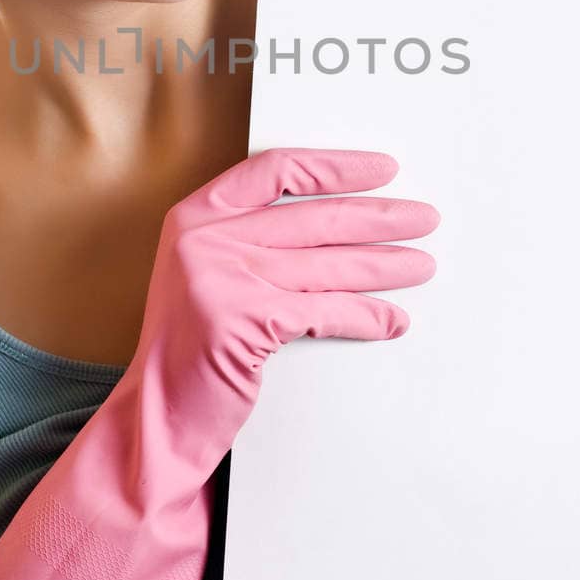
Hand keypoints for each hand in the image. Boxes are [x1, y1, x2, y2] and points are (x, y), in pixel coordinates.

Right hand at [122, 145, 439, 479]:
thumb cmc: (189, 344)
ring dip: (385, 266)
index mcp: (195, 214)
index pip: (277, 169)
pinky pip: (325, 312)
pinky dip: (367, 316)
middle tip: (424, 218)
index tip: (382, 169)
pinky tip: (393, 319)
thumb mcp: (206, 272)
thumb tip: (341, 224)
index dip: (335, 167)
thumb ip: (252, 240)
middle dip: (379, 217)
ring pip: (326, 265)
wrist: (155, 412)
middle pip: (313, 217)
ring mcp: (221, 278)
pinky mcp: (242, 322)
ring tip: (422, 265)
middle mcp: (204, 238)